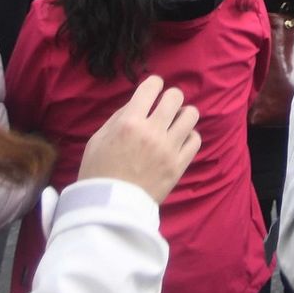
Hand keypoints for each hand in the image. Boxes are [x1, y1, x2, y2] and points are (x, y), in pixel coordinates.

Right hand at [77, 75, 200, 203]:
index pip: (152, 87)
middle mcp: (152, 132)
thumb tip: (138, 103)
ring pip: (191, 115)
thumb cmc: (98, 171)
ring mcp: (168, 149)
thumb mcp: (98, 138)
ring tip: (175, 122)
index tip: (153, 89)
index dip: (154, 84)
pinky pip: (196, 139)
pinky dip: (189, 135)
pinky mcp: (179, 166)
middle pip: (175, 97)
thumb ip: (119, 117)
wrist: (109, 208)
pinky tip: (179, 140)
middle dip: (170, 97)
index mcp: (129, 122)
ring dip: (183, 114)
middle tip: (164, 106)